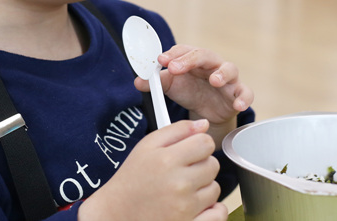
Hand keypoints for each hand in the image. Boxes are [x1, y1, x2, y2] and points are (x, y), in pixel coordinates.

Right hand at [79, 120, 226, 220]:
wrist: (117, 213)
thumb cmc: (132, 180)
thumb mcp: (147, 146)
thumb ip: (177, 130)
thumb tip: (204, 124)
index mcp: (168, 160)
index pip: (206, 143)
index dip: (199, 144)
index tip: (191, 150)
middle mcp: (179, 184)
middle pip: (213, 165)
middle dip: (201, 165)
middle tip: (183, 171)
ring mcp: (185, 208)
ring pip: (215, 189)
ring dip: (203, 188)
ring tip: (183, 190)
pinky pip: (218, 214)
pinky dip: (213, 210)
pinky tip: (197, 206)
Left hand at [135, 45, 253, 146]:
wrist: (208, 112)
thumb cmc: (190, 92)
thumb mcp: (172, 87)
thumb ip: (157, 83)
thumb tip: (138, 80)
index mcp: (194, 60)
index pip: (184, 50)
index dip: (173, 54)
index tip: (160, 60)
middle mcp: (212, 65)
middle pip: (205, 55)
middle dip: (190, 60)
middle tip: (175, 68)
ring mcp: (227, 79)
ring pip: (230, 69)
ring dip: (222, 73)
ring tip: (214, 80)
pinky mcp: (238, 93)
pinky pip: (246, 92)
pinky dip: (244, 97)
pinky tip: (238, 104)